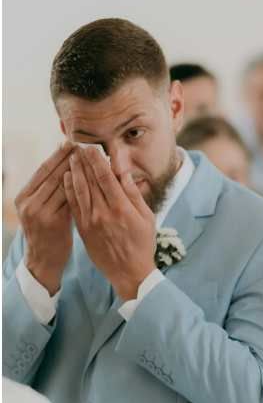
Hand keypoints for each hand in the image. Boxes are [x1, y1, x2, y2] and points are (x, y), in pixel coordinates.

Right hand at [15, 142, 77, 293]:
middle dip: (69, 159)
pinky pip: (71, 201)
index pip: (44, 171)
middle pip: (53, 175)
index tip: (71, 141)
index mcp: (25, 196)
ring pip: (63, 186)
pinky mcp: (54, 223)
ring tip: (92, 157)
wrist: (44, 261)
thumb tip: (67, 170)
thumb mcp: (42, 210)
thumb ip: (51, 192)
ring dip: (79, 170)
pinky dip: (83, 189)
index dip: (57, 156)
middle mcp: (29, 202)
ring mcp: (40, 213)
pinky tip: (95, 181)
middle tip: (84, 143)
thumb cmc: (48, 233)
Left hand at [61, 145, 156, 300]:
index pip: (106, 177)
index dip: (97, 160)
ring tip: (71, 158)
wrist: (129, 271)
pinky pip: (73, 205)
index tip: (92, 147)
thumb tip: (124, 172)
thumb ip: (134, 194)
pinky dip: (69, 189)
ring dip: (74, 172)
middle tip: (78, 146)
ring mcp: (91, 221)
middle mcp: (104, 213)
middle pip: (90, 181)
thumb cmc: (142, 243)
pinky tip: (66, 178)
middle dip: (84, 161)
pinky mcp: (83, 228)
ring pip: (79, 190)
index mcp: (122, 208)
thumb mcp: (147, 217)